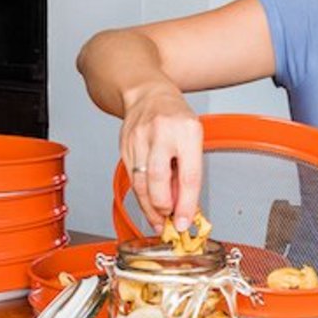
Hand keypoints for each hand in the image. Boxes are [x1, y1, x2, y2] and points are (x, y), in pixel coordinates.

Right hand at [119, 89, 203, 231]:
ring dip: (149, 207)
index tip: (185, 223)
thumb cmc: (175, 118)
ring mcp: (139, 139)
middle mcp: (162, 133)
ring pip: (141, 182)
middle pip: (158, 179)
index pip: (188, 175)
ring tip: (158, 220)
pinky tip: (148, 204)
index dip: (186, 205)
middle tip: (169, 222)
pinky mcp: (124, 146)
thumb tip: (184, 207)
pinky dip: (141, 195)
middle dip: (163, 207)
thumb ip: (188, 173)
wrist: (147, 95)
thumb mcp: (193, 140)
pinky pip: (132, 178)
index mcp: (187, 131)